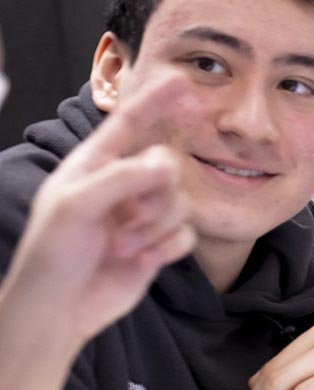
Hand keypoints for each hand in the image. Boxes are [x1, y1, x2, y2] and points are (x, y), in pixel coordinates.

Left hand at [0, 78, 196, 389]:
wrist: (60, 309)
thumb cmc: (52, 255)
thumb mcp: (76, 206)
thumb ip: (124, 178)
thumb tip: (167, 164)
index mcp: (94, 166)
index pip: (130, 124)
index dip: (156, 101)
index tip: (182, 80)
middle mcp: (122, 186)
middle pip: (167, 167)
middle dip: (156, 194)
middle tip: (130, 217)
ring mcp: (141, 215)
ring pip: (180, 201)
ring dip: (157, 226)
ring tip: (125, 246)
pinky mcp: (158, 244)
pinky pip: (186, 233)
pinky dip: (167, 246)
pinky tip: (143, 259)